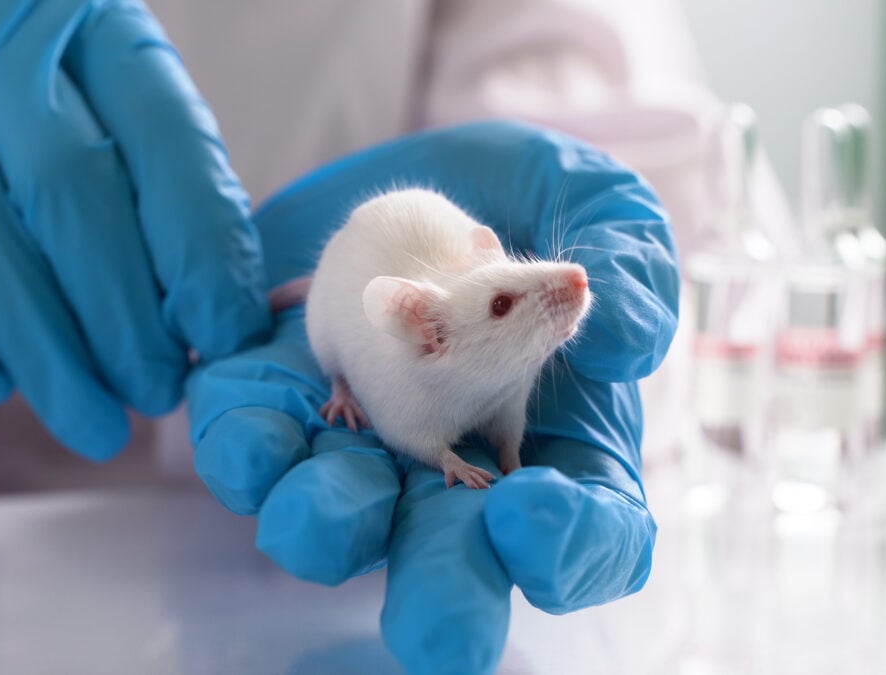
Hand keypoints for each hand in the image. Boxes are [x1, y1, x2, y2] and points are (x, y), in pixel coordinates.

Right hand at [0, 0, 268, 459]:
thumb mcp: (120, 143)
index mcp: (94, 25)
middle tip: (150, 391)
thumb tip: (222, 330)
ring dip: (39, 340)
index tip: (221, 335)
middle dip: (118, 313)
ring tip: (89, 412)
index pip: (161, 133)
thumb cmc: (36, 138)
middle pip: (63, 181)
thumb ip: (173, 216)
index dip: (198, 245)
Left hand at [188, 121, 676, 672]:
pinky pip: (258, 448)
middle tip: (436, 637)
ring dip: (328, 525)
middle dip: (443, 598)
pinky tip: (257, 435)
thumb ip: (631, 261)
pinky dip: (253, 450)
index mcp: (559, 441)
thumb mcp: (599, 203)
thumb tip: (626, 349)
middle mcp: (460, 464)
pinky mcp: (285, 404)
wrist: (415, 168)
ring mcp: (369, 442)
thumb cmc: (531, 194)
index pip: (587, 529)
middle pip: (458, 560)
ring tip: (314, 508)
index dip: (568, 545)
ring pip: (346, 518)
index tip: (532, 515)